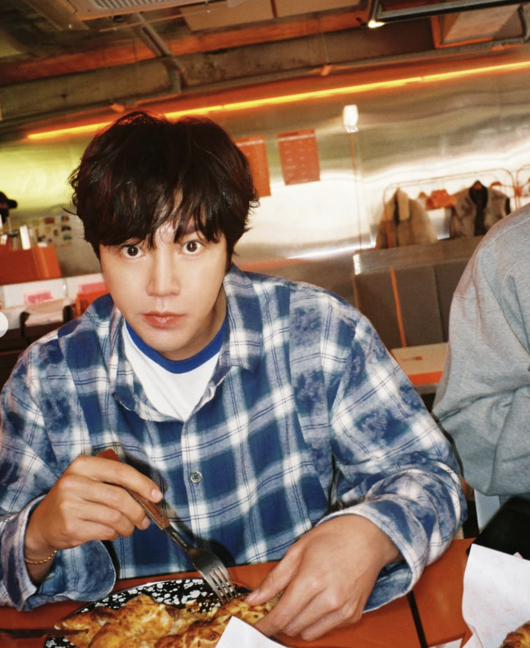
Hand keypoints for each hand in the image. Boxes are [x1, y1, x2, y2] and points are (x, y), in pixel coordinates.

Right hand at [25, 455, 161, 567]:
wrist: (43, 523)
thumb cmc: (75, 498)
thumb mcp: (89, 480)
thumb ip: (115, 482)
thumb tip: (149, 495)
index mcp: (83, 465)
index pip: (120, 472)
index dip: (143, 484)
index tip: (157, 496)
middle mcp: (74, 482)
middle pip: (120, 497)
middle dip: (138, 511)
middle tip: (145, 519)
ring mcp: (70, 505)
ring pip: (114, 517)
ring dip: (128, 525)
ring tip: (130, 528)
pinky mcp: (70, 526)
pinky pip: (105, 531)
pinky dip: (115, 534)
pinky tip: (114, 532)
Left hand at [247, 515, 400, 641]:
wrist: (368, 537)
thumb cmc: (333, 537)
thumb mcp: (298, 550)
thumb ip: (275, 578)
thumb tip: (254, 599)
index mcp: (311, 580)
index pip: (282, 616)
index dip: (266, 624)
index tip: (259, 625)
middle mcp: (329, 600)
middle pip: (292, 627)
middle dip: (280, 620)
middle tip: (278, 604)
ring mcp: (343, 610)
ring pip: (308, 633)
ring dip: (297, 623)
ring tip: (299, 601)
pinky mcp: (353, 615)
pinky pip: (326, 630)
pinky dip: (316, 621)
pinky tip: (317, 602)